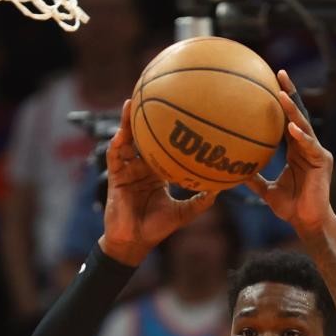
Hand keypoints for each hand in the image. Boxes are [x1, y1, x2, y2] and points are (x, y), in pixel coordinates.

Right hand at [100, 99, 216, 264]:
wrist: (135, 242)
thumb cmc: (157, 229)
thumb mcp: (183, 214)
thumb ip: (200, 201)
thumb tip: (221, 189)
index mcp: (157, 173)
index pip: (162, 146)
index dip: (168, 131)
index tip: (179, 112)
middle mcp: (142, 168)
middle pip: (143, 137)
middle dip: (146, 116)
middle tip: (154, 92)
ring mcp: (127, 170)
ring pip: (126, 141)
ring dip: (127, 122)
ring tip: (131, 101)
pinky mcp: (116, 177)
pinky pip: (115, 156)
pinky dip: (117, 144)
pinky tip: (121, 133)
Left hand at [246, 71, 334, 234]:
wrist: (307, 222)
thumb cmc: (290, 208)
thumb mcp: (266, 191)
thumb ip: (254, 179)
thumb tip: (233, 173)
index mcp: (295, 149)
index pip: (286, 119)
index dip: (280, 101)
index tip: (269, 82)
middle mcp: (306, 146)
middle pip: (297, 114)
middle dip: (289, 93)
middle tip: (279, 73)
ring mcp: (316, 152)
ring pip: (303, 126)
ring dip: (293, 110)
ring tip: (282, 95)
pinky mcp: (323, 161)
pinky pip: (310, 146)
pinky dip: (301, 137)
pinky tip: (292, 129)